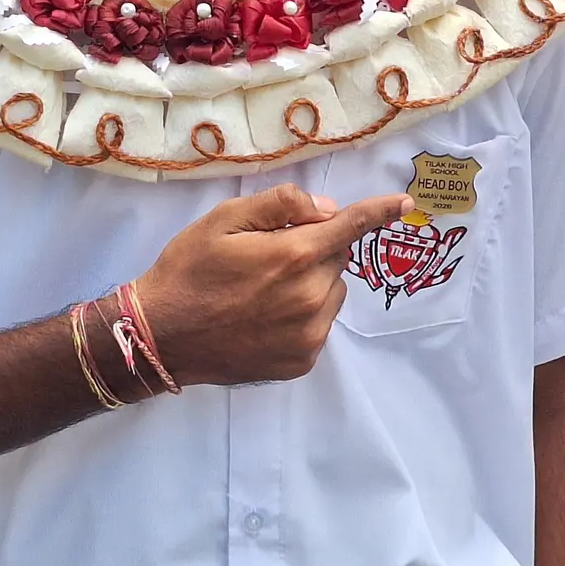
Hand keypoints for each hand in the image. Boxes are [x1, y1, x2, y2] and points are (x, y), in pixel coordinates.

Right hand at [134, 184, 411, 386]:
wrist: (159, 337)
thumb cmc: (189, 270)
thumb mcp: (224, 220)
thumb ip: (281, 205)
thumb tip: (327, 210)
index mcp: (294, 256)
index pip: (350, 227)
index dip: (379, 212)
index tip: (405, 204)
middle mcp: (311, 297)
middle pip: (336, 259)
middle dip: (313, 250)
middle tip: (269, 256)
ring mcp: (309, 334)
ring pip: (330, 292)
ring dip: (311, 283)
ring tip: (263, 290)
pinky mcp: (302, 361)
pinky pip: (319, 323)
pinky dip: (303, 314)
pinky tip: (264, 316)